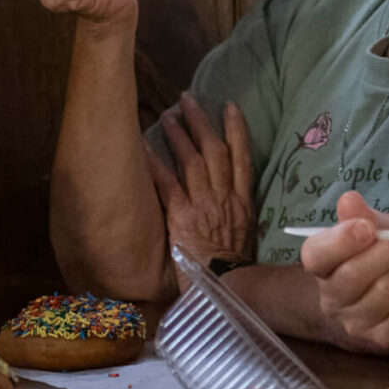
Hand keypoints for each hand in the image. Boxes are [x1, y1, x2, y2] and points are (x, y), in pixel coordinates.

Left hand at [147, 93, 254, 269]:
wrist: (226, 290)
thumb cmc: (233, 271)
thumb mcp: (245, 238)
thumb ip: (237, 216)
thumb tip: (230, 204)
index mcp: (243, 203)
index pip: (242, 158)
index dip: (237, 130)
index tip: (229, 107)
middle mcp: (225, 198)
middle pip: (215, 151)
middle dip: (201, 122)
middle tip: (188, 99)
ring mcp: (204, 205)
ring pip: (192, 161)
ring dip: (179, 135)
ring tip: (166, 114)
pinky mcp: (182, 217)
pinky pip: (167, 184)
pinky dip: (156, 163)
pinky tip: (144, 146)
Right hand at [300, 191, 388, 355]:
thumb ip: (368, 217)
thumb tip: (348, 200)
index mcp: (327, 267)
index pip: (315, 256)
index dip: (338, 241)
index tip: (366, 228)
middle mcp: (334, 299)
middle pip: (352, 274)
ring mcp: (358, 323)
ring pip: (385, 290)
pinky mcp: (386, 338)